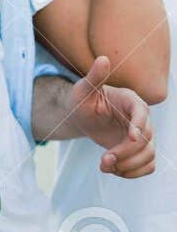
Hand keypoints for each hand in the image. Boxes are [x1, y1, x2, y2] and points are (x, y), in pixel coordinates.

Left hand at [62, 56, 154, 177]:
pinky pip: (148, 165)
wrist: (83, 116)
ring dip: (129, 166)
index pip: (142, 112)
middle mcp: (141, 118)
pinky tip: (115, 170)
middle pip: (146, 139)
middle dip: (125, 153)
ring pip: (150, 155)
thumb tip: (103, 59)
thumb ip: (94, 76)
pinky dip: (134, 172)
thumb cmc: (82, 100)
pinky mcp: (139, 150)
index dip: (139, 125)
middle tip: (103, 161)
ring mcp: (142, 135)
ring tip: (105, 166)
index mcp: (131, 101)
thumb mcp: (83, 89)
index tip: (130, 138)